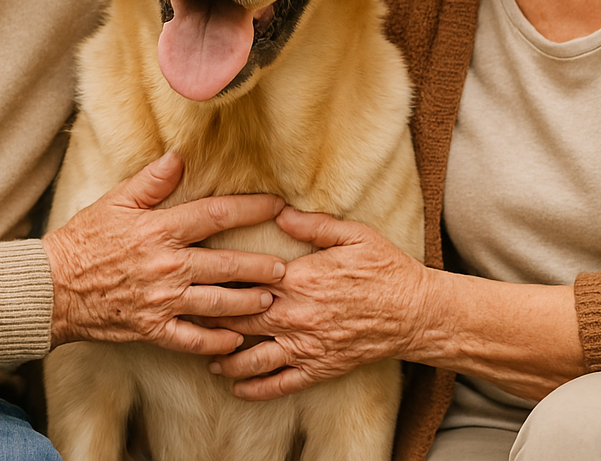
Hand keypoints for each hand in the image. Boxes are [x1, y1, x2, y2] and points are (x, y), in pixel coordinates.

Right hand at [43, 152, 287, 354]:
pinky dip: (216, 344)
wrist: (52, 288)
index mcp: (161, 230)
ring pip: (218, 305)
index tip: (278, 205)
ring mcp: (162, 301)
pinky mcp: (152, 330)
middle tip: (286, 268)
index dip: (251, 209)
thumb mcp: (114, 202)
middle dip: (261, 267)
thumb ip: (151, 181)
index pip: (216, 215)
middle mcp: (167, 266)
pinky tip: (236, 342)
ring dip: (248, 304)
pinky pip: (192, 340)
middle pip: (227, 265)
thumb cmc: (83, 241)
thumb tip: (180, 157)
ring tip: (270, 302)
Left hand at [207, 206, 431, 399]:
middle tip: (185, 314)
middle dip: (211, 318)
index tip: (196, 274)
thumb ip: (312, 225)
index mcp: (301, 279)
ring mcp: (306, 346)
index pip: (246, 279)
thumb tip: (278, 213)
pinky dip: (254, 388)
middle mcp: (297, 315)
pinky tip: (236, 387)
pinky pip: (279, 384)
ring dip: (224, 357)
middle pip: (240, 318)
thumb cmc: (385, 269)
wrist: (415, 312)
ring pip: (252, 357)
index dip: (218, 278)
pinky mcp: (319, 368)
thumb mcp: (353, 235)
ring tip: (203, 354)